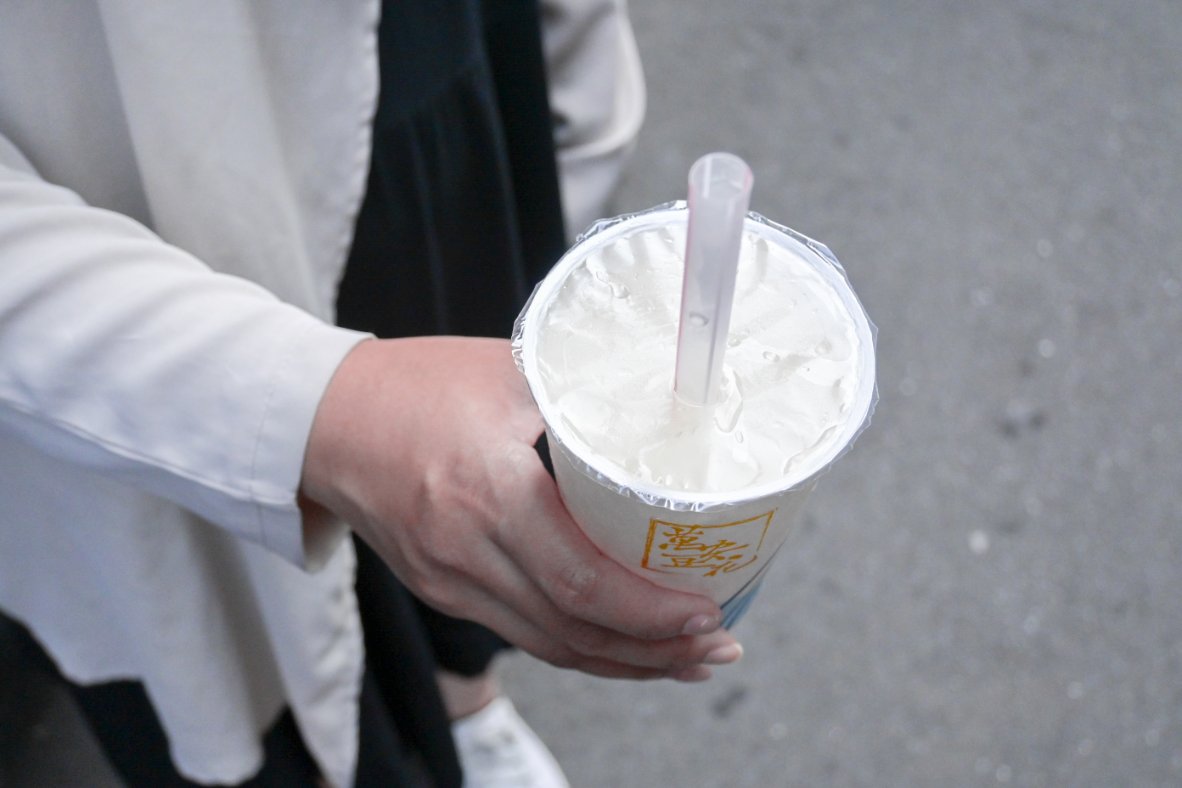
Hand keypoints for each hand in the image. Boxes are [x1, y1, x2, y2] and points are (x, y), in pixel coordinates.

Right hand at [301, 337, 741, 679]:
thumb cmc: (416, 384)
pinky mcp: (442, 590)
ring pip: (551, 646)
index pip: (580, 579)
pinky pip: (522, 634)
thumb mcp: (510, 370)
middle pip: (574, 630)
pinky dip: (580, 647)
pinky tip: (621, 647)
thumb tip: (668, 397)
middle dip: (657, 651)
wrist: (322, 419)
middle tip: (719, 644)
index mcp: (487, 490)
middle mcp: (465, 550)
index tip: (708, 609)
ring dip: (625, 662)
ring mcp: (449, 580)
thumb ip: (584, 390)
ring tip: (688, 660)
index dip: (650, 610)